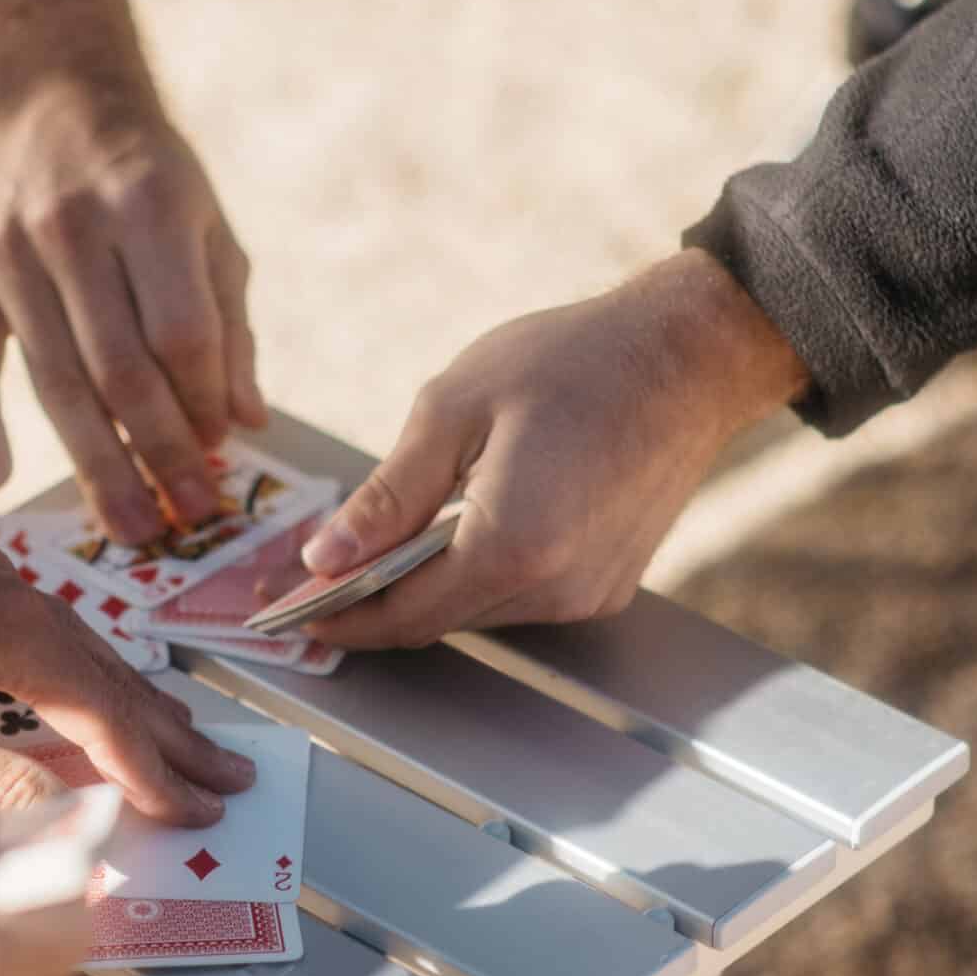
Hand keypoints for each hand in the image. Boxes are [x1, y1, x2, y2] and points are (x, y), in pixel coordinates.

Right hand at [0, 0, 265, 542]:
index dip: (201, 403)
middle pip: (120, 368)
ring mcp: (8, 250)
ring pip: (56, 381)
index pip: (181, 333)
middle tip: (183, 518)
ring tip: (128, 525)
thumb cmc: (148, 181)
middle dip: (158, 453)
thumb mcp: (208, 231)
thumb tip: (245, 422)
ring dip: (95, 464)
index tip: (218, 454)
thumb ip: (228, 325)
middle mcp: (73, 224)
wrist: (52, 103)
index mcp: (150, 205)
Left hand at [0, 503, 252, 825]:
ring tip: (178, 739)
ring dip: (130, 702)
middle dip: (173, 734)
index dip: (154, 774)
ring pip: (80, 649)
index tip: (199, 815)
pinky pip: (40, 630)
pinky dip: (77, 673)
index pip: (107, 717)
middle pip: (113, 675)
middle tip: (232, 776)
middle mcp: (13, 591)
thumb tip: (61, 818)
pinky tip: (77, 690)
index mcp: (12, 630)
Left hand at [295, 252, 809, 649]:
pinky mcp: (607, 586)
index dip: (337, 617)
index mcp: (512, 545)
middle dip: (368, 602)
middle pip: (434, 620)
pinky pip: (517, 597)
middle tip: (307, 571)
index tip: (284, 609)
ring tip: (372, 546)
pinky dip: (472, 574)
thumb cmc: (576, 361)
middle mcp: (556, 588)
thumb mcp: (455, 409)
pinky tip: (448, 532)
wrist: (692, 354)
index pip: (402, 615)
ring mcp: (588, 594)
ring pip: (473, 612)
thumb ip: (387, 497)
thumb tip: (324, 558)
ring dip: (420, 587)